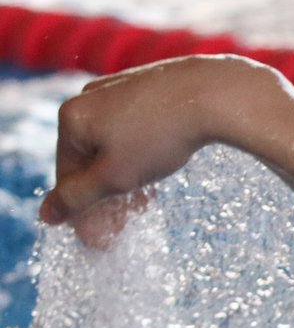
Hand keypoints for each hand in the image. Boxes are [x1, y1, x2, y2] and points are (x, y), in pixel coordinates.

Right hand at [39, 55, 282, 246]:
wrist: (212, 94)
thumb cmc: (159, 137)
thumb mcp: (115, 177)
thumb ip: (79, 197)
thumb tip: (47, 215)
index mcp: (72, 117)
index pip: (68, 174)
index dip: (83, 209)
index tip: (99, 239)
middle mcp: (90, 98)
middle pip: (91, 159)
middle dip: (106, 197)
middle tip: (122, 228)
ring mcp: (119, 90)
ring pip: (115, 145)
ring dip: (126, 179)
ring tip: (143, 204)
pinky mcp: (149, 88)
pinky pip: (136, 129)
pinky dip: (142, 155)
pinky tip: (157, 172)